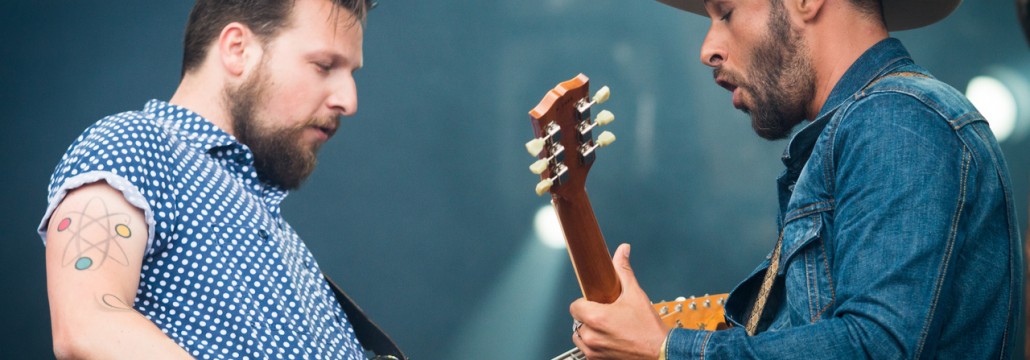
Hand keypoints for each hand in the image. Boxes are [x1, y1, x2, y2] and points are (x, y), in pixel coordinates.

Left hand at [569, 243, 670, 358]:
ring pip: (580, 336)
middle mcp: (591, 336)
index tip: (595, 302)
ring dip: (590, 332)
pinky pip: (587, 350)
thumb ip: (624, 270)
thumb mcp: (636, 294)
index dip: (585, 302)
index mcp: (596, 317)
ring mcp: (593, 351)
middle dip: (590, 317)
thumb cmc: (649, 328)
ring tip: (608, 328)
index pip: (575, 306)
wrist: (661, 351)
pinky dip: (595, 345)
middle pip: (578, 321)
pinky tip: (610, 340)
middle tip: (606, 315)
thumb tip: (622, 251)